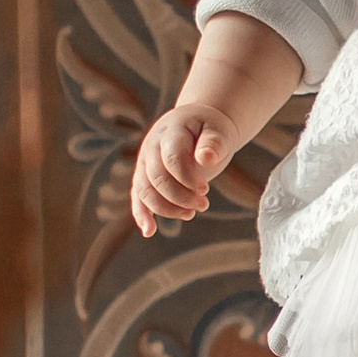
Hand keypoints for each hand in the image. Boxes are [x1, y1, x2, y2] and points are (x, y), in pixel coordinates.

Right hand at [131, 105, 237, 230]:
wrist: (197, 124)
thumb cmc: (210, 128)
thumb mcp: (219, 130)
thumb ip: (214, 143)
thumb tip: (206, 159)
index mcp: (170, 132)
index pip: (172, 159)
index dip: (187, 178)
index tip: (205, 189)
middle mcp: (151, 147)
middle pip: (156, 178)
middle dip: (180, 197)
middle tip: (204, 204)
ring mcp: (145, 163)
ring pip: (145, 191)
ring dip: (167, 208)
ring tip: (191, 213)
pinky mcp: (145, 177)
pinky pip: (138, 197)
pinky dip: (142, 215)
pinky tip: (149, 232)